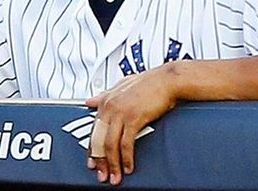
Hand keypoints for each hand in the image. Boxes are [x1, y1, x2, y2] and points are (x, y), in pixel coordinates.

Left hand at [84, 63, 179, 185]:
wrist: (167, 79)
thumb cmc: (149, 82)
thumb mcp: (121, 85)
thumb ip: (104, 95)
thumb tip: (90, 101)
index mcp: (106, 100)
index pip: (93, 130)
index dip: (92, 149)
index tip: (93, 162)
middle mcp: (110, 107)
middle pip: (98, 140)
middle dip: (100, 161)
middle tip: (102, 175)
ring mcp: (121, 112)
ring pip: (110, 144)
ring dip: (112, 164)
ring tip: (115, 177)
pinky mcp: (134, 118)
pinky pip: (126, 144)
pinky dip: (126, 158)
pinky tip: (128, 167)